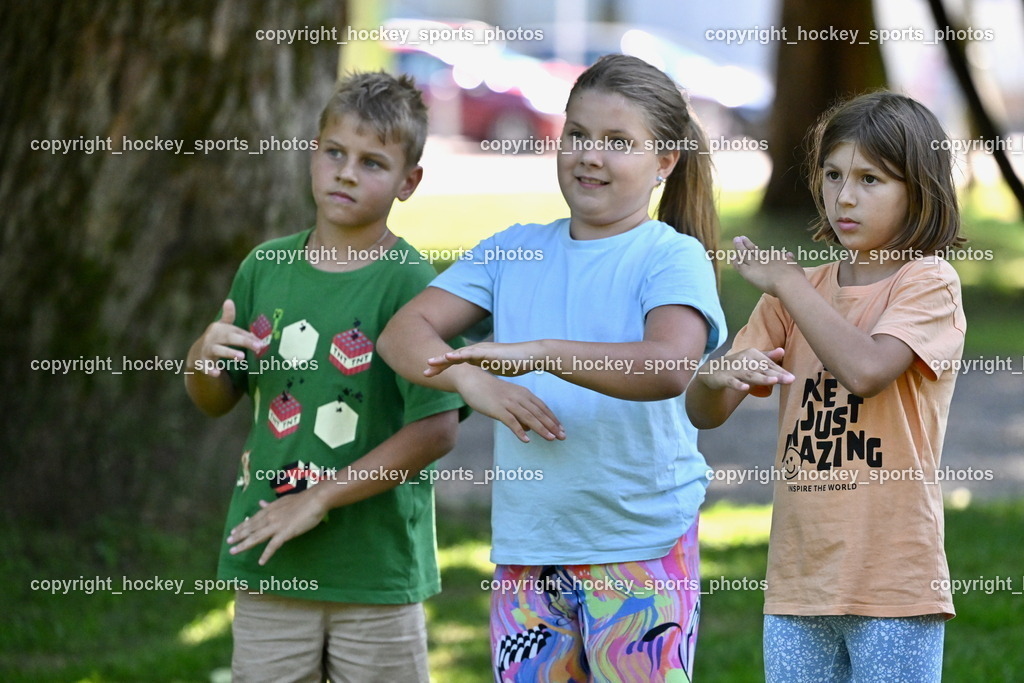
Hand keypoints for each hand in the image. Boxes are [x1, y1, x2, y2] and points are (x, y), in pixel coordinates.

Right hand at [193, 300, 265, 376]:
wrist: (196, 353)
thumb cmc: (215, 338)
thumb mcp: (221, 326)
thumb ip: (229, 316)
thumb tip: (229, 300)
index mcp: (219, 328)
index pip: (236, 331)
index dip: (249, 336)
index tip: (262, 342)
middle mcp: (212, 337)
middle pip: (229, 338)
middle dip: (244, 342)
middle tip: (258, 347)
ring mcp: (206, 349)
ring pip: (218, 350)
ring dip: (229, 353)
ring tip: (241, 357)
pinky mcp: (201, 362)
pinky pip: (205, 366)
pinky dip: (210, 370)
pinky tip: (217, 373)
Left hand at [227, 490, 328, 565]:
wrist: (315, 500)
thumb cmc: (303, 500)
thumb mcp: (284, 500)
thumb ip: (271, 504)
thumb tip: (261, 502)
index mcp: (270, 509)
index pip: (253, 519)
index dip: (242, 526)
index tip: (233, 531)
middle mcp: (270, 517)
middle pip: (251, 528)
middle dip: (238, 536)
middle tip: (228, 542)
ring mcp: (276, 525)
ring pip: (257, 537)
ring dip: (244, 544)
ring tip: (234, 551)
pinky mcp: (285, 533)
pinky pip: (273, 546)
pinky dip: (266, 554)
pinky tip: (261, 561)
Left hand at [425, 341, 544, 377]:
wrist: (530, 356)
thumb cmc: (516, 363)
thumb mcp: (496, 369)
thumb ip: (486, 370)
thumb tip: (480, 377)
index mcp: (478, 357)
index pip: (456, 363)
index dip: (442, 368)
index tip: (429, 374)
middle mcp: (477, 351)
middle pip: (453, 358)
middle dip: (437, 365)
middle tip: (424, 372)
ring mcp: (481, 350)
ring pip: (458, 355)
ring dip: (443, 359)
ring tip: (430, 363)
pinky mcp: (487, 352)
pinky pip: (470, 354)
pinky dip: (457, 355)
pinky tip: (448, 357)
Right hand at [455, 371, 564, 442]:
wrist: (473, 380)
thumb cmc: (491, 392)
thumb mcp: (510, 400)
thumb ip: (521, 413)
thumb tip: (530, 429)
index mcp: (523, 394)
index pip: (542, 408)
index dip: (553, 419)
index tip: (562, 430)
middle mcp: (519, 397)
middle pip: (539, 413)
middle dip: (552, 426)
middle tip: (563, 437)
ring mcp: (508, 403)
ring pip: (528, 417)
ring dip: (541, 429)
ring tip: (551, 439)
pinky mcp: (497, 409)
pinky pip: (511, 421)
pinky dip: (519, 430)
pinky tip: (526, 440)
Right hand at [700, 347, 794, 392]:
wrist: (711, 371)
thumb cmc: (736, 366)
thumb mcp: (752, 360)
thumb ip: (767, 357)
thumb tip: (783, 350)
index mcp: (752, 355)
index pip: (769, 364)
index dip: (781, 371)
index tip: (792, 378)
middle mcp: (743, 360)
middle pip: (762, 369)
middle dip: (776, 374)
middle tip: (790, 379)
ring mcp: (733, 370)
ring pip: (749, 375)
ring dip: (761, 378)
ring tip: (774, 381)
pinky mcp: (723, 378)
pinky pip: (731, 382)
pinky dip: (737, 384)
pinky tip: (745, 388)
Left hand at [732, 236, 805, 296]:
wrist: (786, 281)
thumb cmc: (793, 276)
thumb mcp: (795, 265)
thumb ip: (790, 260)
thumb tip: (789, 254)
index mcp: (774, 256)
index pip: (763, 252)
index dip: (757, 249)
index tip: (753, 246)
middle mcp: (763, 257)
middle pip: (752, 249)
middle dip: (746, 243)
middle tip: (739, 238)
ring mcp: (754, 263)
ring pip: (744, 254)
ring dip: (739, 247)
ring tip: (735, 241)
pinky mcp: (747, 271)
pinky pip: (739, 265)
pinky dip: (736, 261)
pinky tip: (733, 257)